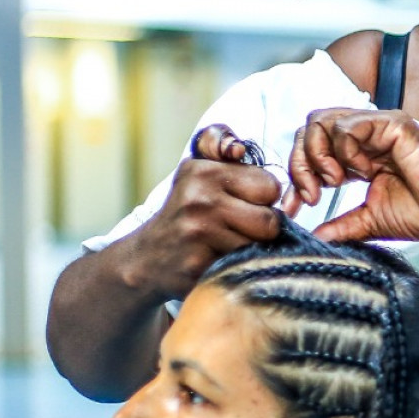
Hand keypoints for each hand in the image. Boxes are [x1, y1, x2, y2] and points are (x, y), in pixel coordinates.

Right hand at [122, 125, 282, 298]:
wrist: (146, 258)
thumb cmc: (186, 214)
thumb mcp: (199, 174)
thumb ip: (226, 152)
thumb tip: (244, 153)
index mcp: (203, 170)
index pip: (270, 185)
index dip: (264, 200)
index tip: (244, 204)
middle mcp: (199, 196)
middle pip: (271, 219)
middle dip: (263, 228)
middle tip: (237, 229)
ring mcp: (198, 229)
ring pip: (259, 244)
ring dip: (251, 248)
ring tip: (226, 243)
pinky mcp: (199, 261)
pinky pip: (244, 263)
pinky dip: (238, 264)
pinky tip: (218, 258)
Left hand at [284, 109, 418, 243]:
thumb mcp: (371, 222)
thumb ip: (342, 225)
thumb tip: (314, 237)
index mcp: (359, 156)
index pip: (311, 148)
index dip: (297, 174)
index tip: (296, 207)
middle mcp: (366, 137)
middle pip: (310, 129)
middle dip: (300, 163)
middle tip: (311, 195)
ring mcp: (378, 128)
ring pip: (322, 121)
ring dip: (318, 154)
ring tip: (335, 181)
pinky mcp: (392, 124)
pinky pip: (349, 126)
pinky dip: (344, 149)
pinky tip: (360, 171)